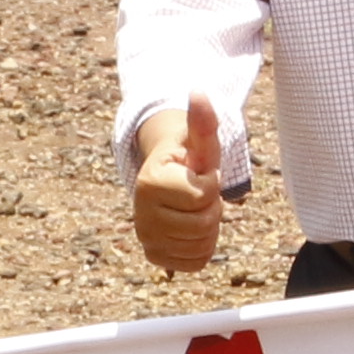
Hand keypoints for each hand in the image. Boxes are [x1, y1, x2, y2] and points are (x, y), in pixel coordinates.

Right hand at [131, 98, 230, 271]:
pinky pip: (196, 262)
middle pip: (204, 224)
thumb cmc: (188, 159)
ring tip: (194, 209)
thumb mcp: (199, 141)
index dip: (211, 183)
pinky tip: (191, 228)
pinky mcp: (156, 257)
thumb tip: (198, 91)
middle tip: (198, 194)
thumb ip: (202, 120)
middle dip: (211, 207)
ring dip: (209, 228)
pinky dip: (203, 247)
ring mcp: (147, 239)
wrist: (168, 181)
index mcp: (150, 183)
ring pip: (202, 245)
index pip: (203, 196)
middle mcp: (142, 215)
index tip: (198, 173)